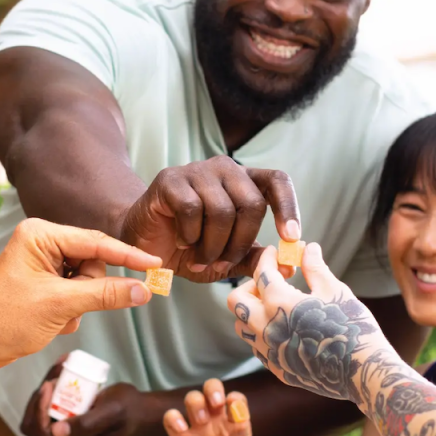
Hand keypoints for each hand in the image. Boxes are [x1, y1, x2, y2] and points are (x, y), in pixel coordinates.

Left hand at [0, 218, 161, 367]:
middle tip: (70, 306)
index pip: (96, 242)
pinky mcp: (47, 279)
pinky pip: (79, 290)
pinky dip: (72, 309)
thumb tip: (143, 291)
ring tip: (56, 315)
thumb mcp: (61, 306)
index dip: (128, 256)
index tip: (154, 264)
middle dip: (90, 288)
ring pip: (90, 278)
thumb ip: (106, 295)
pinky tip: (52, 319)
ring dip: (81, 302)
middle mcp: (43, 241)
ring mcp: (45, 261)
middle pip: (95, 261)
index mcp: (41, 235)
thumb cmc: (5, 320)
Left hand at [20, 357, 149, 435]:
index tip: (50, 385)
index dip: (38, 409)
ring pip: (39, 413)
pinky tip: (61, 370)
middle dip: (39, 397)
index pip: (39, 432)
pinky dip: (52, 388)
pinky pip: (49, 407)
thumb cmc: (127, 411)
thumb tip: (56, 432)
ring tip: (60, 367)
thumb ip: (87, 424)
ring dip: (45, 389)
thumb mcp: (110, 413)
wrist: (138, 411)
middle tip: (56, 375)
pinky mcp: (66, 423)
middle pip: (34, 423)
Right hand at [119, 156, 299, 282]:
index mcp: (244, 182)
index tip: (291, 237)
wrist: (143, 243)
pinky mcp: (170, 179)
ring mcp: (197, 171)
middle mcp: (225, 169)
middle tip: (223, 264)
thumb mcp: (227, 258)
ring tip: (199, 258)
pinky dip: (190, 235)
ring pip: (222, 210)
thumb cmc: (189, 248)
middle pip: (252, 203)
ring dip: (212, 246)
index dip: (288, 207)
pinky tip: (182, 241)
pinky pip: (192, 209)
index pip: (277, 181)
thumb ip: (255, 258)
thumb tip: (288, 266)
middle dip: (240, 243)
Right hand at [163, 379, 252, 435]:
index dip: (232, 396)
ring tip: (200, 422)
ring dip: (195, 403)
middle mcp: (216, 422)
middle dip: (211, 390)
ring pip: (192, 401)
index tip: (231, 404)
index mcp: (234, 424)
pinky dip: (173, 418)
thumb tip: (239, 412)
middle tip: (214, 404)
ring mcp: (197, 430)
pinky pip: (171, 421)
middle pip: (210, 392)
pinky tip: (181, 429)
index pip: (234, 398)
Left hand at [226, 244, 390, 405]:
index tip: (277, 253)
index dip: (269, 258)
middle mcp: (265, 327)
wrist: (361, 371)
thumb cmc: (351, 327)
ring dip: (252, 310)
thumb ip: (315, 268)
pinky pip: (256, 346)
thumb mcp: (335, 291)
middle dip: (252, 285)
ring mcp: (268, 351)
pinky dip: (262, 332)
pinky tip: (285, 328)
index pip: (262, 272)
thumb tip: (308, 248)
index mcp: (278, 303)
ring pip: (241, 325)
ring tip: (277, 306)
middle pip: (236, 299)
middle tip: (274, 282)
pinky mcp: (276, 368)